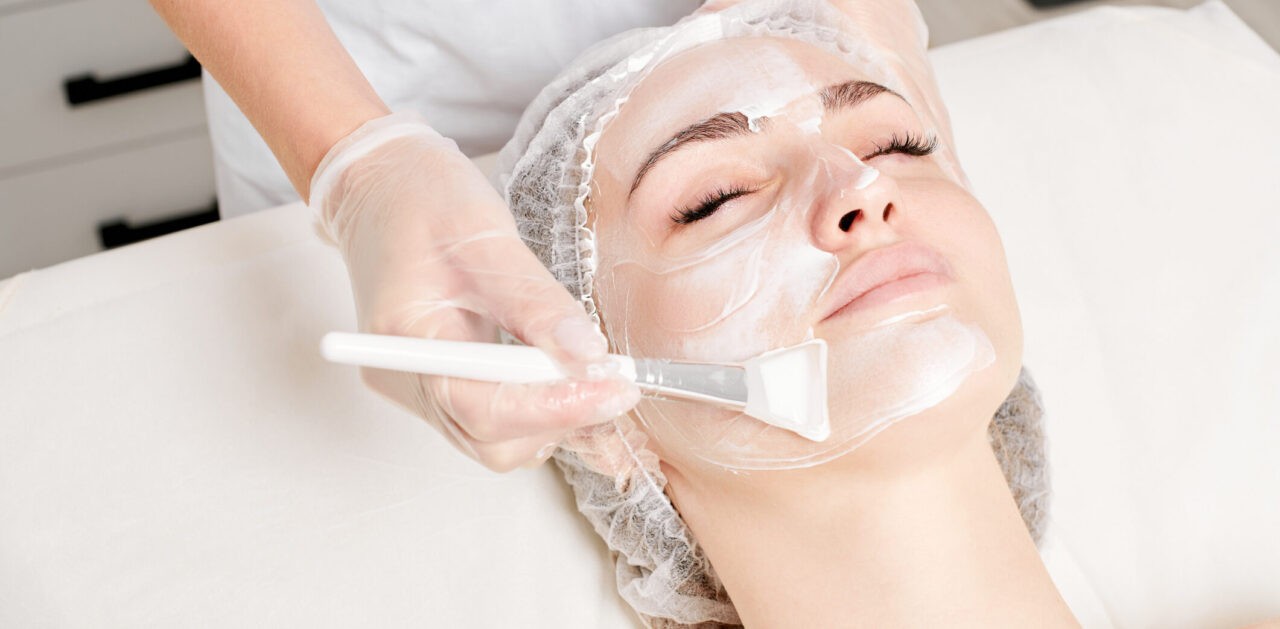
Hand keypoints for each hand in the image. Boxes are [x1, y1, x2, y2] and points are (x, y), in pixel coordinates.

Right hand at [309, 112, 640, 471]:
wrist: (381, 185)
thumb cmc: (418, 198)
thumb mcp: (484, 235)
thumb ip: (535, 300)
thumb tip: (586, 354)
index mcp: (405, 340)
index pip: (484, 408)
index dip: (556, 407)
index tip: (613, 388)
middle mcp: (405, 378)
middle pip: (490, 439)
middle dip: (558, 418)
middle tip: (613, 381)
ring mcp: (419, 386)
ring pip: (495, 439)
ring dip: (551, 418)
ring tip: (592, 373)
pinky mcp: (439, 383)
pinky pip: (493, 419)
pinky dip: (537, 408)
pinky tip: (567, 376)